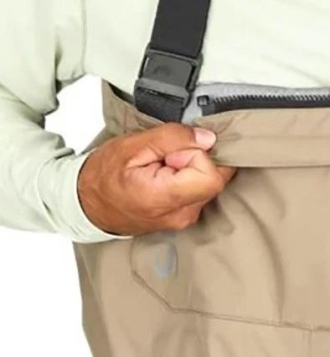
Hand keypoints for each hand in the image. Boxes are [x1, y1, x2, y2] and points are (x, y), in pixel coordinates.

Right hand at [78, 123, 235, 235]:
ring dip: (192, 168)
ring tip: (162, 168)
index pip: (212, 175)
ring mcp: (186, 218)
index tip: (172, 153)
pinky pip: (202, 189)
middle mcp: (182, 214)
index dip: (196, 155)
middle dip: (196, 159)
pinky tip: (167, 176)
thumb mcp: (132, 145)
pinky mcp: (186, 215)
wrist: (87, 205)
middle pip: (215, 177)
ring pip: (210, 182)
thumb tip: (207, 138)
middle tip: (166, 158)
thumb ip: (173, 138)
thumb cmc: (102, 177)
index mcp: (166, 198)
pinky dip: (189, 178)